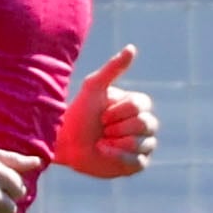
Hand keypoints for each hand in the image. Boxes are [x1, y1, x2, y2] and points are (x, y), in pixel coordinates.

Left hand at [52, 44, 157, 178]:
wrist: (66, 142)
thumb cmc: (79, 113)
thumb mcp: (94, 87)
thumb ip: (113, 68)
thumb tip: (132, 48)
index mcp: (137, 105)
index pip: (140, 105)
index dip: (118, 111)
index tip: (102, 114)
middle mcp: (144, 124)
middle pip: (146, 124)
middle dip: (118, 127)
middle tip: (102, 129)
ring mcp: (142, 145)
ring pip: (143, 143)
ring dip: (117, 142)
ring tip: (101, 141)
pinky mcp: (136, 164)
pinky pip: (138, 161)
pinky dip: (118, 157)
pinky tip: (104, 152)